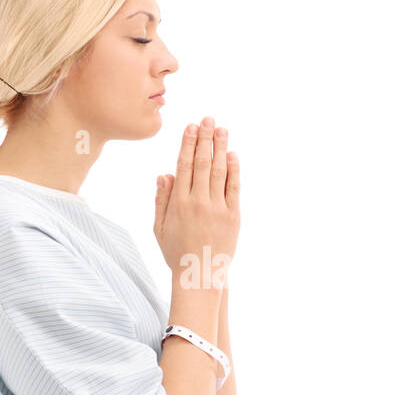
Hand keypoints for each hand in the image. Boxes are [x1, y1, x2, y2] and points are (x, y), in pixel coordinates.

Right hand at [154, 116, 239, 288]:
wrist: (199, 275)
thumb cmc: (177, 252)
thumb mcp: (159, 227)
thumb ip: (161, 200)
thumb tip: (165, 174)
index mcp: (178, 203)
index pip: (184, 165)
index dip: (188, 144)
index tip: (191, 127)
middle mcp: (198, 202)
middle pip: (202, 163)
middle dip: (205, 138)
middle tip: (208, 119)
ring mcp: (217, 208)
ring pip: (219, 171)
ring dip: (220, 147)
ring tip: (222, 129)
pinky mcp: (233, 217)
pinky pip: (234, 188)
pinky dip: (234, 170)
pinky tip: (232, 154)